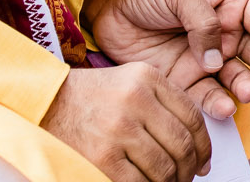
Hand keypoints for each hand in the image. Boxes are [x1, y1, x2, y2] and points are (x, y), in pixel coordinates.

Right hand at [41, 64, 209, 181]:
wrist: (45, 103)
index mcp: (148, 78)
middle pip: (182, 145)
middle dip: (190, 169)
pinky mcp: (102, 156)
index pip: (192, 117)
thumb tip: (197, 147)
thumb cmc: (91, 97)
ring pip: (164, 168)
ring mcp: (119, 129)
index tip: (203, 161)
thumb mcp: (132, 81)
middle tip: (187, 178)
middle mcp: (136, 100)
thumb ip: (164, 103)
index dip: (204, 145)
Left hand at [83, 0, 249, 123]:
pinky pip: (207, 95)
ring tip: (248, 94)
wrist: (109, 7)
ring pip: (238, 78)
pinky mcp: (185, 80)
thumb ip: (203, 22)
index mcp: (230, 4)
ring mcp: (206, 59)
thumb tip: (216, 60)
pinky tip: (225, 108)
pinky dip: (217, 103)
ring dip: (247, 87)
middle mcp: (224, 34)